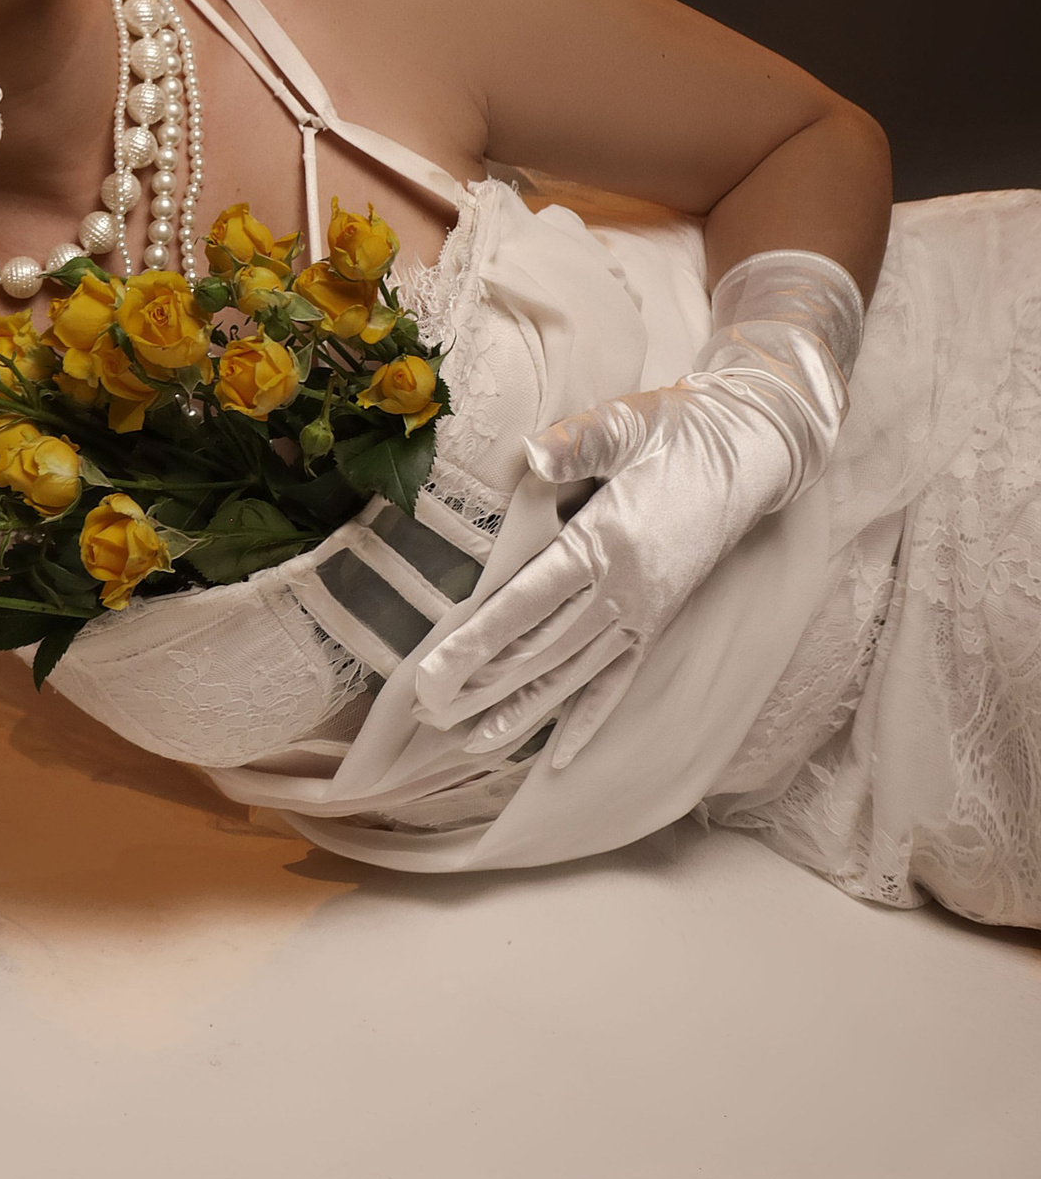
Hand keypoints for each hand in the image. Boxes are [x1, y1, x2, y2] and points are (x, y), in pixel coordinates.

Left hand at [412, 250, 861, 769]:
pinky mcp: (657, 620)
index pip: (528, 603)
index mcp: (607, 542)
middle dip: (482, 684)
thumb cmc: (677, 430)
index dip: (478, 642)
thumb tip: (530, 454)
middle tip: (429, 712)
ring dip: (523, 710)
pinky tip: (558, 756)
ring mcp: (643, 612)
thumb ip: (578, 440)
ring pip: (573, 675)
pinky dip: (588, 720)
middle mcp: (624, 590)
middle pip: (541, 649)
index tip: (435, 673)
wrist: (749, 450)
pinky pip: (618, 680)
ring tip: (472, 742)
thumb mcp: (628, 421)